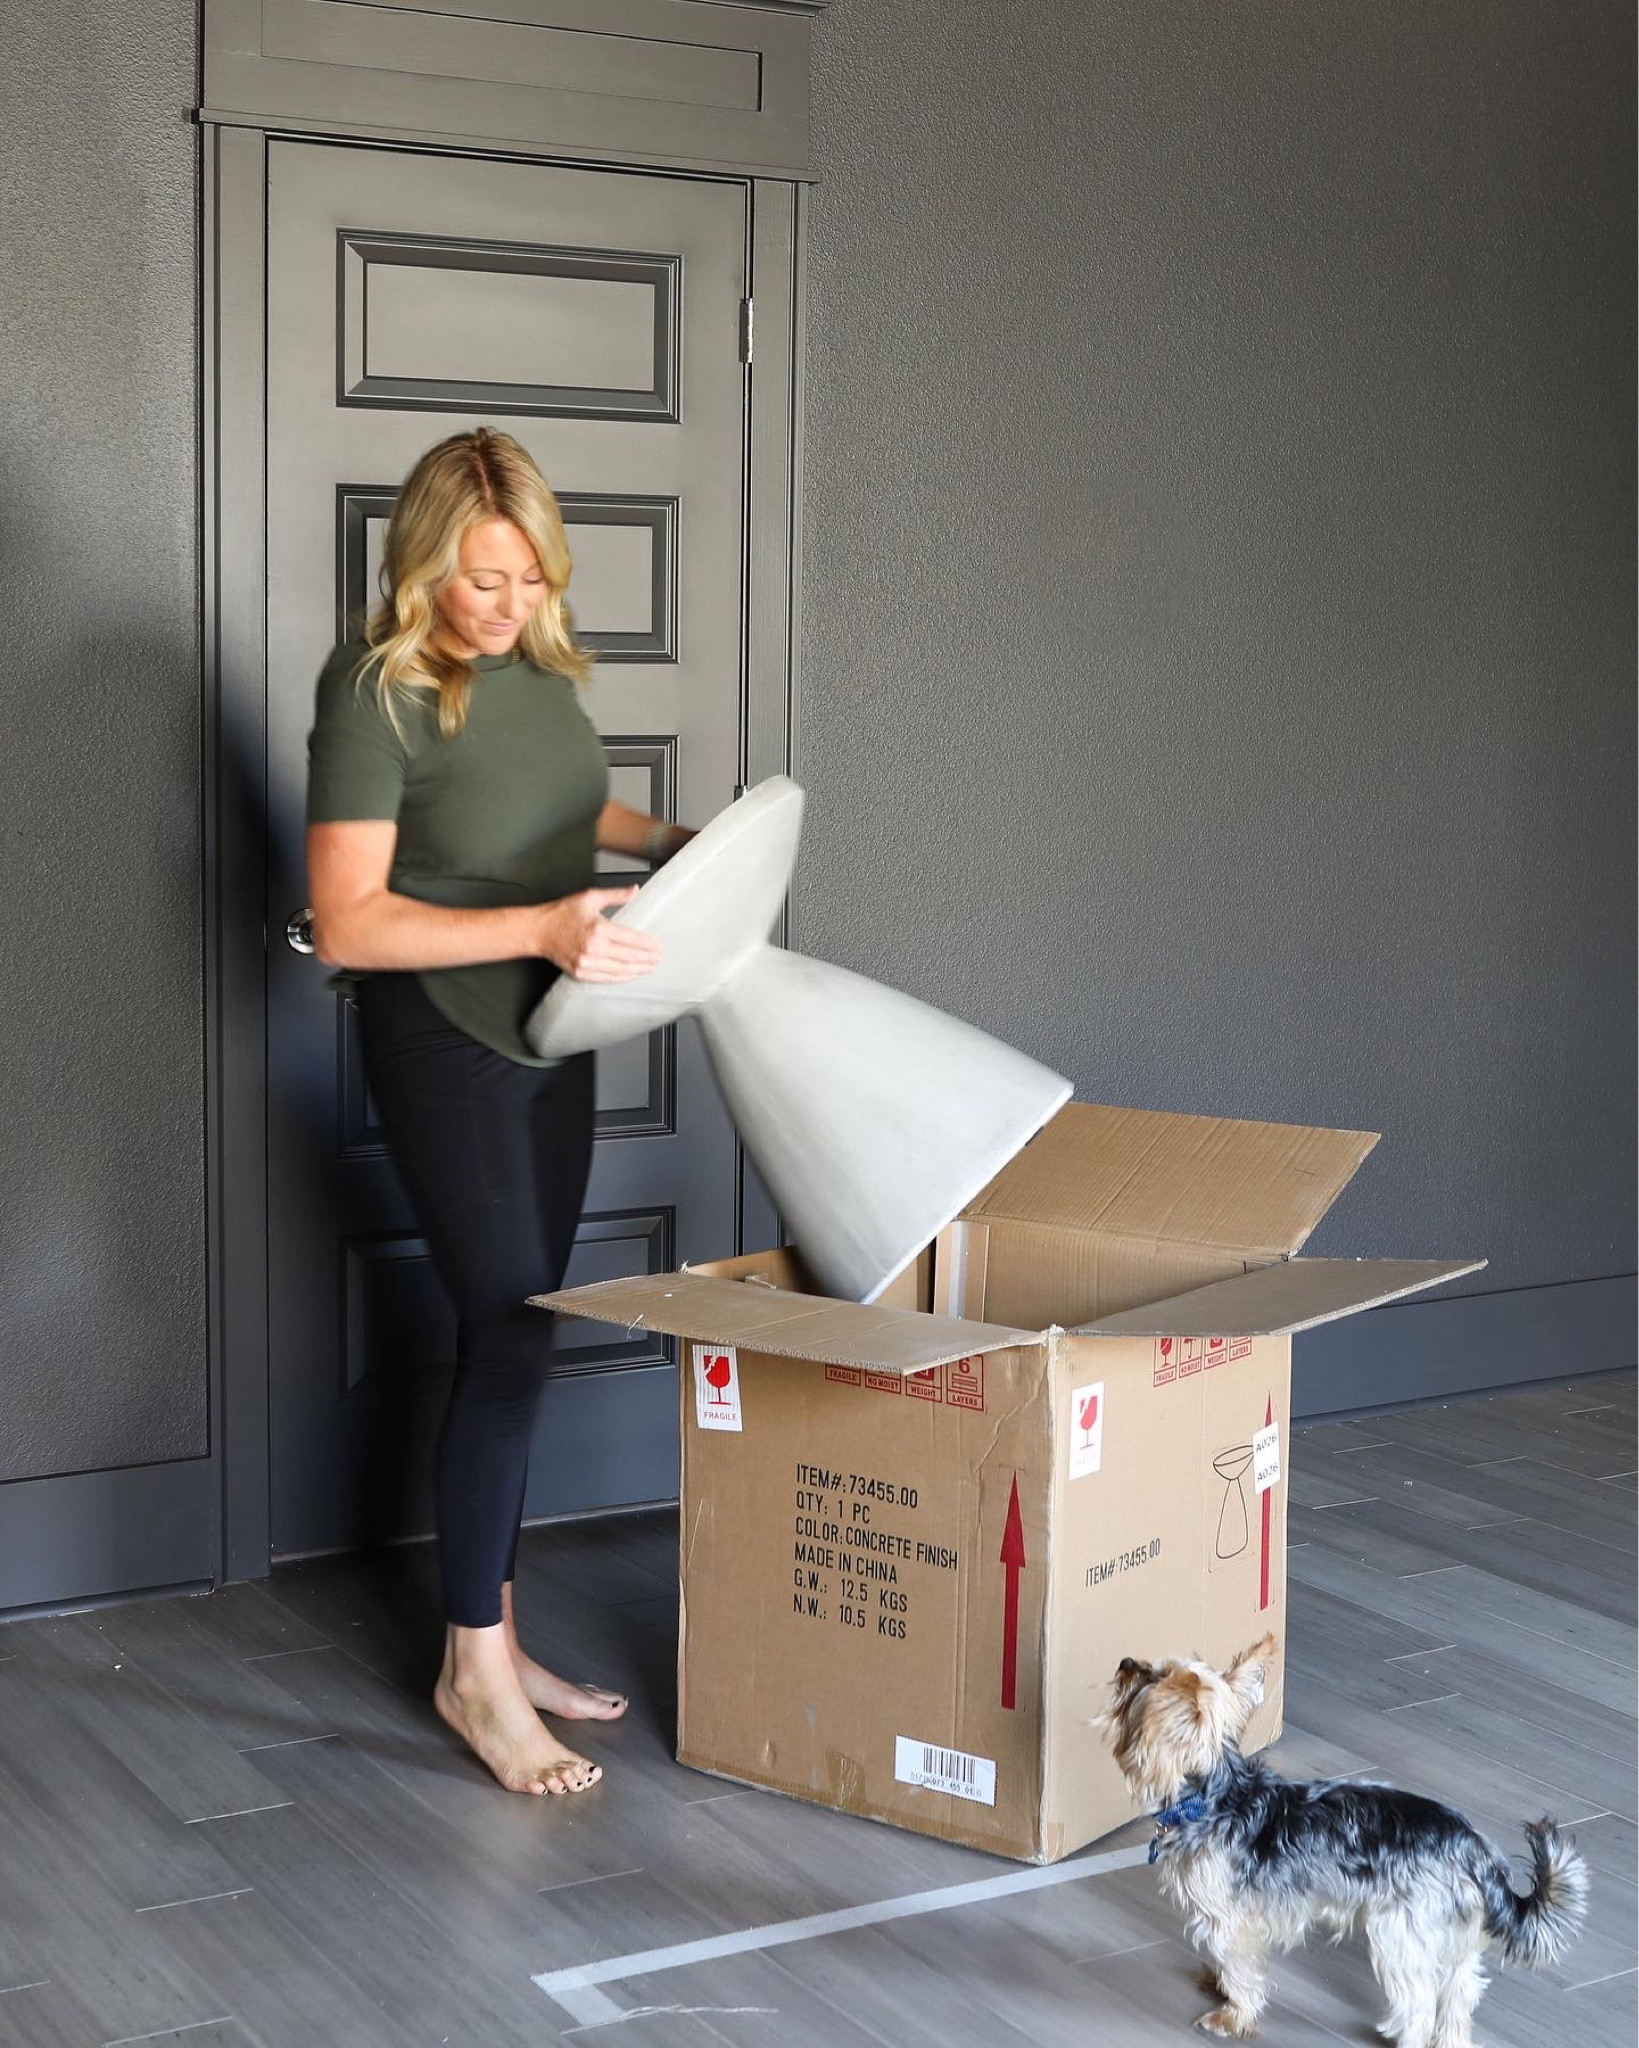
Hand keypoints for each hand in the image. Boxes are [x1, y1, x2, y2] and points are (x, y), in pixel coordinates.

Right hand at [536, 887, 662, 981]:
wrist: (538, 931)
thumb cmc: (561, 913)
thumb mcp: (589, 897)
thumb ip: (615, 895)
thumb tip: (635, 890)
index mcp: (598, 929)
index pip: (631, 939)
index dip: (647, 944)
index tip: (658, 946)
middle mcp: (593, 948)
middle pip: (629, 957)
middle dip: (647, 959)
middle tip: (658, 959)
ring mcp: (586, 963)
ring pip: (619, 970)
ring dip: (637, 970)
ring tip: (649, 968)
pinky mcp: (580, 972)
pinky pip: (606, 978)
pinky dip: (620, 977)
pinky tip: (630, 974)